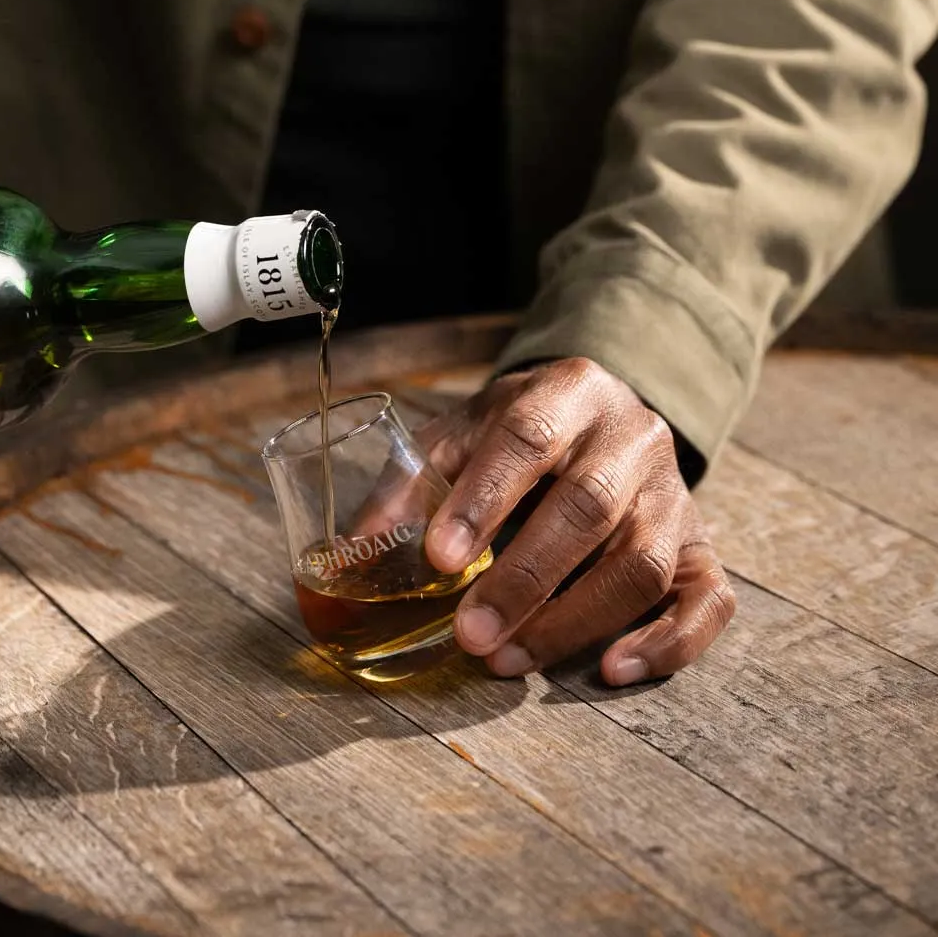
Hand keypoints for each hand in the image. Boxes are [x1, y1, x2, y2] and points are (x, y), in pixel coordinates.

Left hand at [420, 359, 735, 683]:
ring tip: (508, 660)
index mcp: (568, 392)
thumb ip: (413, 482)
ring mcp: (675, 494)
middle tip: (470, 635)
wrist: (604, 419)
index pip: (528, 436)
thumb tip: (350, 554)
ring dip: (573, 621)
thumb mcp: (465, 434)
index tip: (441, 559)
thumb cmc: (523, 434)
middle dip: (525, 578)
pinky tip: (613, 670)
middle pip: (591, 506)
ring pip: (644, 561)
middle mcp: (633, 436)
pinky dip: (669, 643)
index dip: (485, 498)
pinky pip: (710, 601)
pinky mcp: (702, 547)